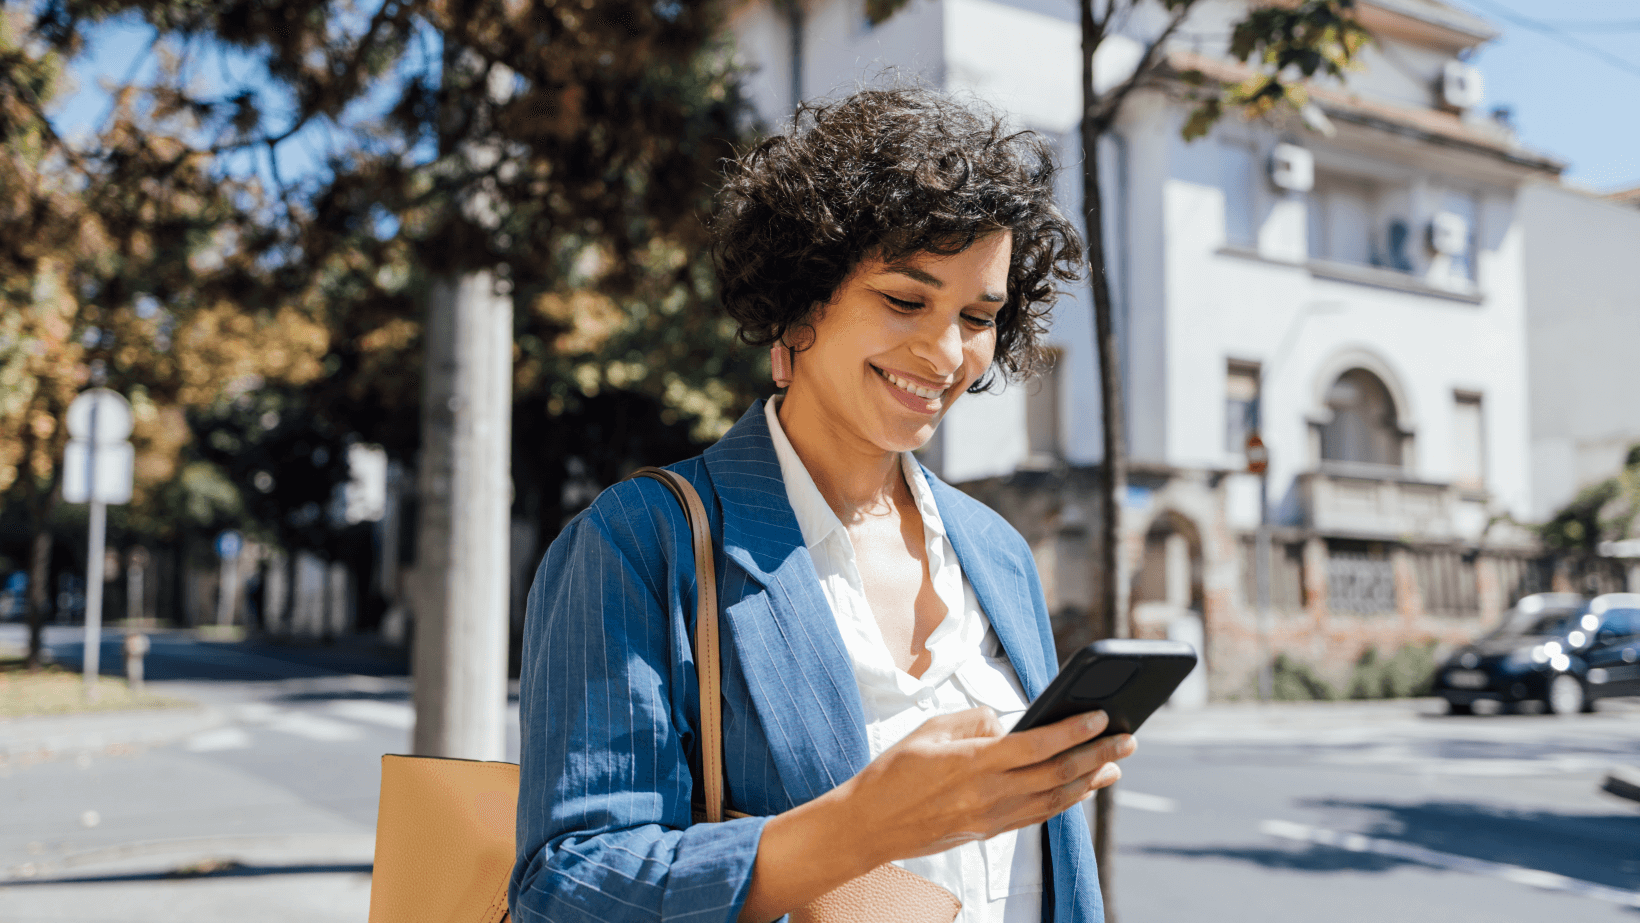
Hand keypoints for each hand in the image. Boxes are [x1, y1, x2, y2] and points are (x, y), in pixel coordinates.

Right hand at [834, 707, 1136, 862]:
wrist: (869, 826)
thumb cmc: (893, 773)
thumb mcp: (929, 730)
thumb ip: (973, 721)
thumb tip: (1005, 723)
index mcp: (973, 763)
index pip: (1037, 745)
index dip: (1074, 731)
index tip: (1102, 716)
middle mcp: (989, 794)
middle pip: (1057, 773)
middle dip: (1098, 755)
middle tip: (1128, 740)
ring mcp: (992, 817)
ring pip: (1054, 799)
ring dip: (1090, 781)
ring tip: (1115, 765)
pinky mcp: (989, 831)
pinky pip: (1038, 815)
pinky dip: (1065, 801)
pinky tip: (1080, 789)